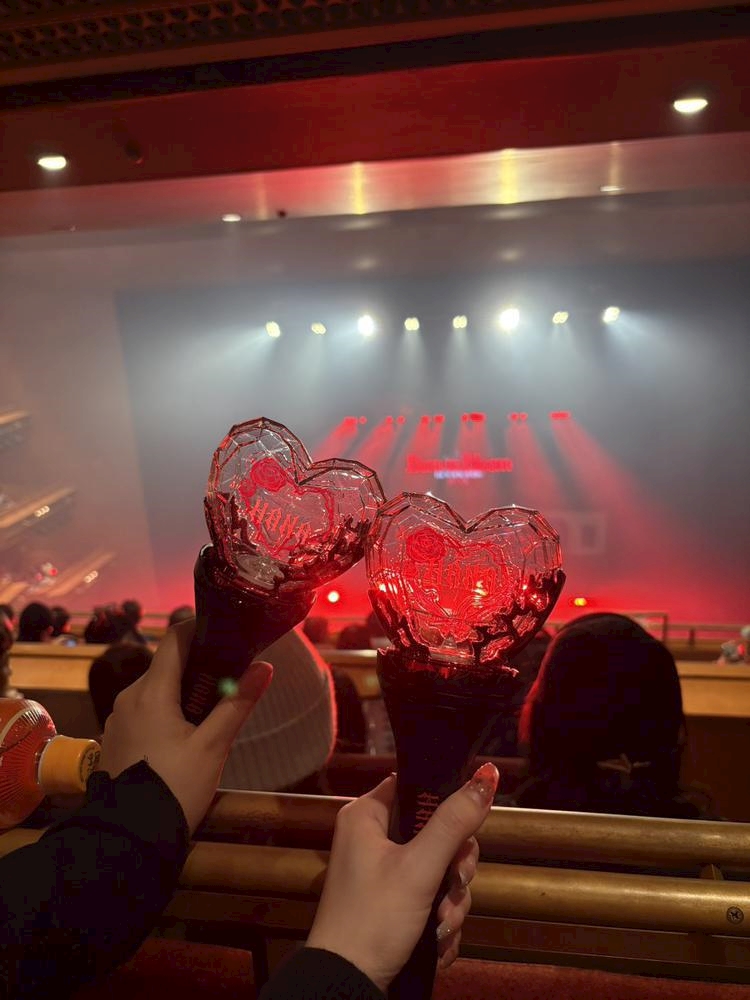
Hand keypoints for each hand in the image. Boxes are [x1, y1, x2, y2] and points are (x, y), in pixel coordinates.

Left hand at [97, 620, 272, 833]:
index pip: (174, 640)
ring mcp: (118, 720)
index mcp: (150, 692)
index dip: (199, 628)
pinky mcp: (116, 740)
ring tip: (214, 708)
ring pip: (155, 690)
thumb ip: (237, 704)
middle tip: (230, 677)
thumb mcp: (213, 746)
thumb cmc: (175, 786)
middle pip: (166, 666)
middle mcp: (128, 697)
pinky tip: (187, 732)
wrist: (129, 839)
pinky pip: (144, 711)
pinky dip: (166, 710)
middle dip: (198, 666)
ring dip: (182, 690)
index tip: (226, 631)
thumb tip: (265, 667)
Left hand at [306, 761, 498, 991]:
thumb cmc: (375, 917)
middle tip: (453, 887)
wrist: (347, 986)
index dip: (446, 808)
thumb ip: (454, 822)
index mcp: (367, 816)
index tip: (462, 836)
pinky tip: (438, 939)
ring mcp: (383, 874)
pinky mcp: (392, 904)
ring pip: (438, 871)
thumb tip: (488, 775)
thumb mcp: (419, 868)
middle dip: (454, 870)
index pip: (417, 789)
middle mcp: (373, 839)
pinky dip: (439, 919)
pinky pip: (430, 898)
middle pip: (436, 834)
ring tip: (443, 926)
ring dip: (450, 901)